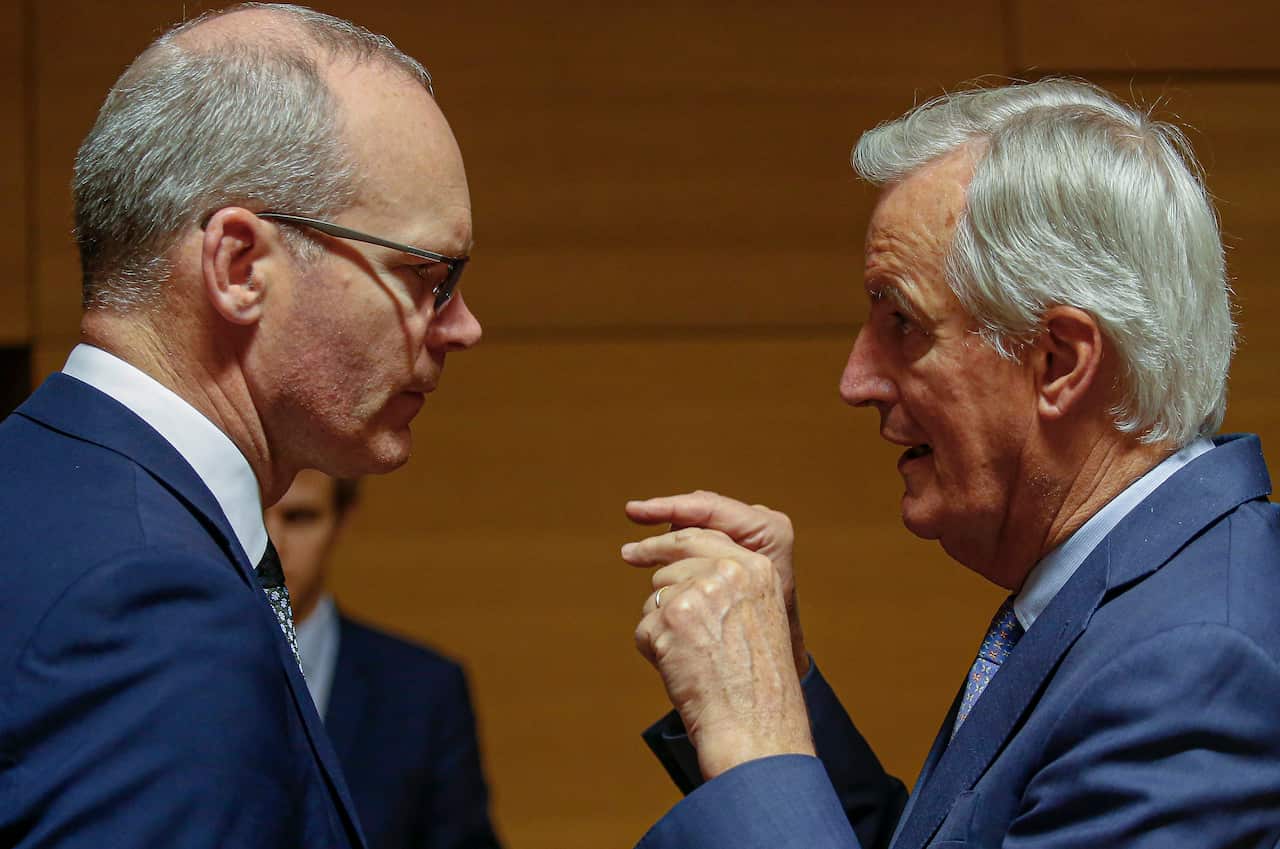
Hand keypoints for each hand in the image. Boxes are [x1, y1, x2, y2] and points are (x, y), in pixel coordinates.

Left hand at [623, 492, 815, 779]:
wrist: (756, 725)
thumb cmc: (757, 685)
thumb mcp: (758, 619)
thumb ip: (728, 588)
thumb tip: (681, 571)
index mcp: (756, 568)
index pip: (702, 538)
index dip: (668, 545)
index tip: (641, 547)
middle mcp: (728, 572)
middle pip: (671, 565)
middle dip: (664, 596)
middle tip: (674, 627)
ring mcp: (698, 592)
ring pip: (655, 598)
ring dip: (663, 630)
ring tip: (694, 661)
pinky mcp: (671, 619)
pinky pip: (644, 629)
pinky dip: (655, 654)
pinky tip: (682, 673)